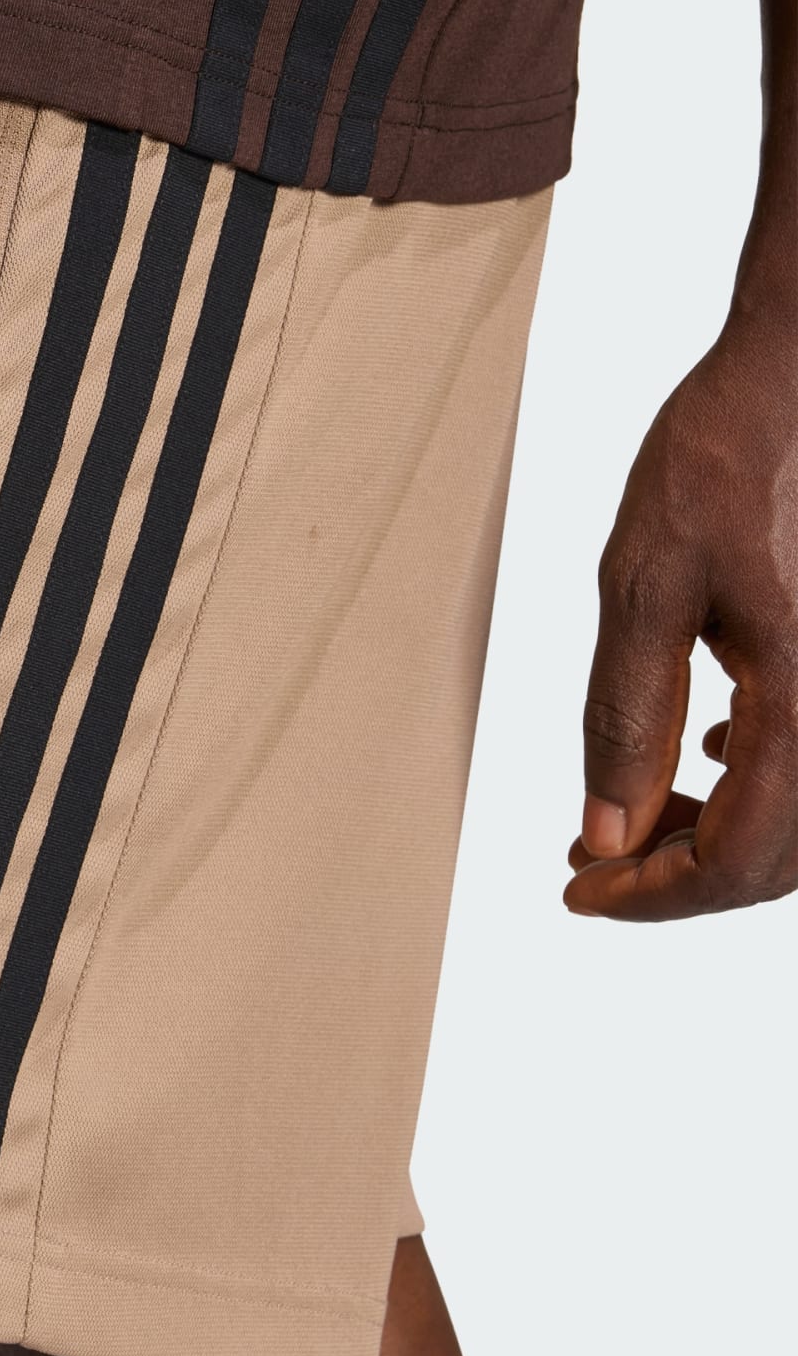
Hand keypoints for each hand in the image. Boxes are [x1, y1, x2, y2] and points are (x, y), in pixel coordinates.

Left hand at [567, 312, 797, 917]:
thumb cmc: (727, 458)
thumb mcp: (643, 585)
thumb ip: (624, 717)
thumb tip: (604, 832)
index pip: (740, 860)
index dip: (652, 898)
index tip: (578, 895)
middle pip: (779, 859)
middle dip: (677, 874)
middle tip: (588, 862)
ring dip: (718, 832)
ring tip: (630, 815)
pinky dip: (759, 781)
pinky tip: (708, 752)